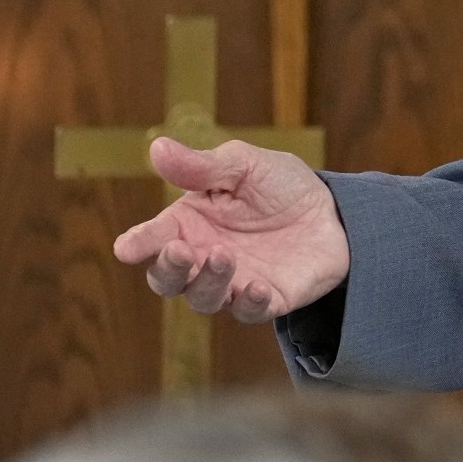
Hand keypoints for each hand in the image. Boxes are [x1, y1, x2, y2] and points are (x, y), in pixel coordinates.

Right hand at [111, 139, 350, 323]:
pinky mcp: (267, 299)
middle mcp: (204, 257)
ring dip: (208, 281)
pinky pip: (249, 313)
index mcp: (190, 223)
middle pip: (169, 279)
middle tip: (181, 251)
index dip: (138, 244)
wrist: (335, 211)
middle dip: (168, 269)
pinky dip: (248, 303)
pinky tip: (255, 286)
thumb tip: (156, 148)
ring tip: (224, 256)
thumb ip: (201, 166)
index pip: (154, 239)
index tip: (127, 248)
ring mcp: (234, 282)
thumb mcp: (243, 165)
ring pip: (204, 298)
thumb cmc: (281, 186)